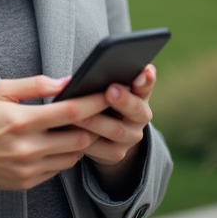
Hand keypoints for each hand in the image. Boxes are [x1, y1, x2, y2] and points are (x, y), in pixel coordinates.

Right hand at [0, 75, 112, 189]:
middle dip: (94, 125)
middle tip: (100, 113)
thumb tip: (66, 81)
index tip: (106, 94)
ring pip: (73, 156)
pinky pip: (60, 169)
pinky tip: (62, 144)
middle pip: (79, 137)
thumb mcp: (2, 91)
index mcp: (21, 120)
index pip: (69, 111)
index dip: (93, 103)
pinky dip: (66, 156)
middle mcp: (27, 147)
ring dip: (82, 142)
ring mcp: (29, 168)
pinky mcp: (29, 182)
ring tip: (82, 128)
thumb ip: (35, 84)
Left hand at [73, 64, 156, 196]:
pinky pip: (99, 147)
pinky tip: (70, 131)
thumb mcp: (113, 87)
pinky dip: (84, 139)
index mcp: (141, 95)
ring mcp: (130, 138)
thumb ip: (117, 74)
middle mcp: (140, 118)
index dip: (146, 80)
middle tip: (110, 91)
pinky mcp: (115, 154)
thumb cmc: (105, 101)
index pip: (146, 85)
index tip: (142, 73)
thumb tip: (108, 63)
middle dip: (123, 100)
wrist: (108, 135)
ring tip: (77, 113)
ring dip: (95, 121)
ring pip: (115, 130)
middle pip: (135, 109)